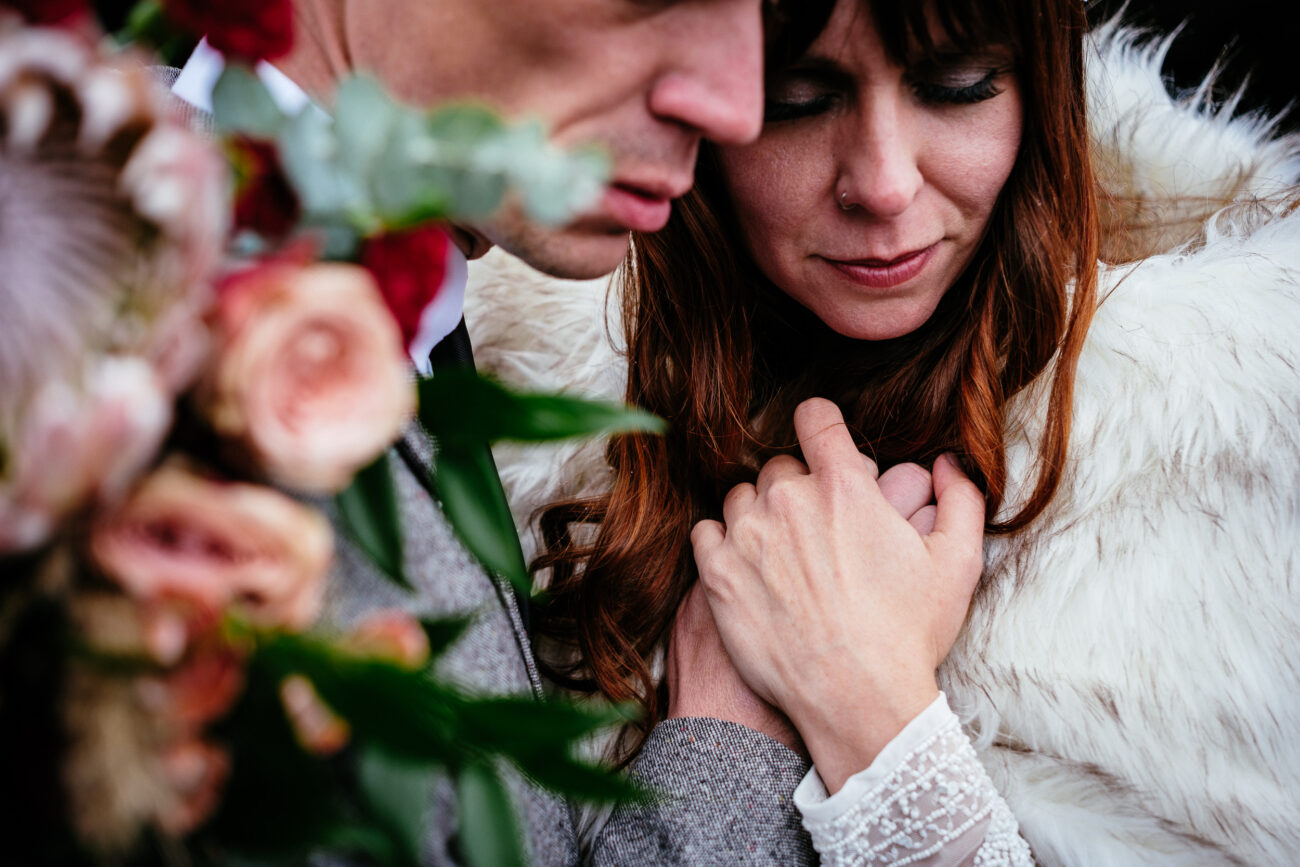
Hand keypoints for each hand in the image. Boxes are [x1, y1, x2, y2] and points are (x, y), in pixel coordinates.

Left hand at [691, 398, 984, 791]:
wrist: (856, 698)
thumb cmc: (908, 635)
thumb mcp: (957, 565)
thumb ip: (962, 500)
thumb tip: (950, 464)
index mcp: (844, 487)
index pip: (816, 418)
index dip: (820, 425)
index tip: (822, 442)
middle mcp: (789, 500)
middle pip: (780, 466)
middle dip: (798, 487)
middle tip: (818, 529)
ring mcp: (748, 535)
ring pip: (742, 496)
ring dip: (758, 514)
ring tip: (782, 553)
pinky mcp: (717, 572)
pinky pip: (706, 531)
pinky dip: (722, 542)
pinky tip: (746, 566)